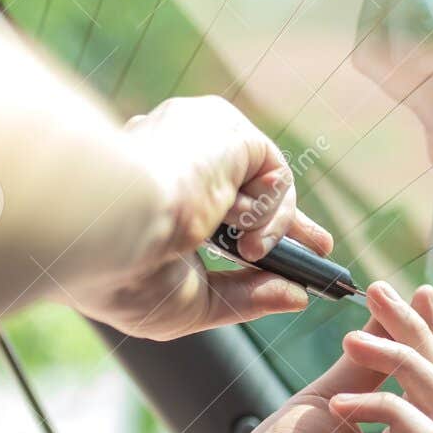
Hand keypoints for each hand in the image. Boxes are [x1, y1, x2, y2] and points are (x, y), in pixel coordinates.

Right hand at [68, 96, 333, 339]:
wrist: (111, 232)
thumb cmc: (129, 277)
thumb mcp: (191, 303)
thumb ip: (243, 298)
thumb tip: (296, 297)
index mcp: (150, 198)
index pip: (213, 209)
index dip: (251, 234)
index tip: (277, 263)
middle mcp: (172, 161)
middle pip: (247, 189)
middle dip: (288, 222)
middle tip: (321, 249)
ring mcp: (197, 140)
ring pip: (264, 185)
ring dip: (275, 229)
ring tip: (251, 253)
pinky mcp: (224, 129)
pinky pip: (276, 175)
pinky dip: (275, 212)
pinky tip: (249, 233)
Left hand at [189, 282, 432, 432]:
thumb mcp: (325, 400)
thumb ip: (367, 363)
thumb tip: (394, 308)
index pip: (431, 388)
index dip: (427, 337)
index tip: (415, 290)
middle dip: (417, 337)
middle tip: (382, 295)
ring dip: (404, 363)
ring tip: (352, 339)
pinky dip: (389, 409)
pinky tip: (342, 404)